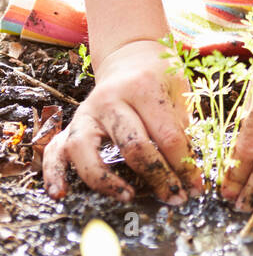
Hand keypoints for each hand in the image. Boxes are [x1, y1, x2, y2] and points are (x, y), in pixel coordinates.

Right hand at [42, 39, 202, 203]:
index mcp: (143, 88)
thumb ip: (183, 127)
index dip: (183, 166)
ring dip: (106, 180)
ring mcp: (86, 112)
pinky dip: (54, 173)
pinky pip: (55, 150)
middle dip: (157, 177)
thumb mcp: (179, 91)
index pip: (167, 136)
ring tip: (128, 197)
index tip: (195, 188)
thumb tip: (189, 174)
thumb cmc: (160, 79)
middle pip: (132, 145)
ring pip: (86, 150)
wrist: (131, 57)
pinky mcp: (71, 124)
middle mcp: (111, 99)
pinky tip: (61, 194)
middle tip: (174, 198)